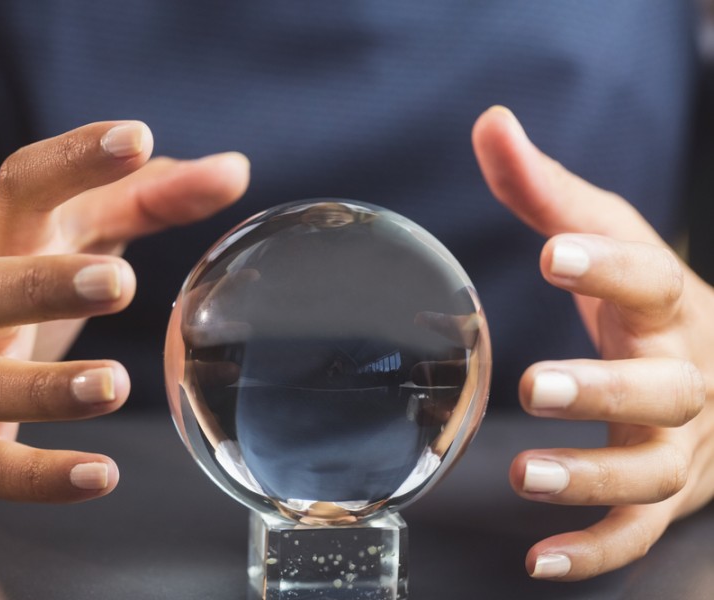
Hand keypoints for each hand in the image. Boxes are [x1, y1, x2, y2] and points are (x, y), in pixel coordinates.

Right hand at [0, 121, 249, 501]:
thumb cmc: (11, 296)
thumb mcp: (69, 238)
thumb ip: (145, 201)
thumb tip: (234, 169)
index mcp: (7, 245)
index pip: (23, 188)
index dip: (74, 161)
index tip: (135, 138)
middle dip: (48, 282)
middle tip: (118, 281)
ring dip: (50, 387)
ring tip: (114, 385)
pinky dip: (41, 475)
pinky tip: (100, 475)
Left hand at [472, 106, 713, 579]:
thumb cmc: (647, 297)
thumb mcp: (605, 235)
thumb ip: (544, 190)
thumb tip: (491, 122)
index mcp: (672, 306)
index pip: (651, 279)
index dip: (608, 266)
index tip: (555, 252)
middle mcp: (688, 378)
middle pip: (661, 391)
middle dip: (604, 391)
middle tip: (537, 387)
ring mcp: (684, 445)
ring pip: (652, 470)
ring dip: (594, 479)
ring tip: (525, 475)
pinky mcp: (669, 495)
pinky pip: (639, 531)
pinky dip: (596, 549)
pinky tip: (541, 557)